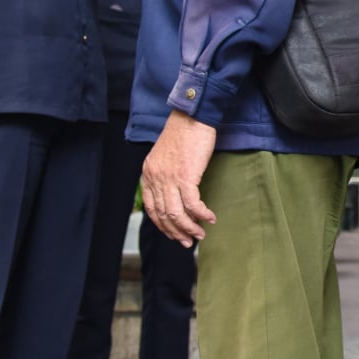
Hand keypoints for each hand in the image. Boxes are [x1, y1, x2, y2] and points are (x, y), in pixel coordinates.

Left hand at [142, 111, 217, 246]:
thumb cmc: (184, 133)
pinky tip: (210, 217)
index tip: (174, 233)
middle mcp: (155, 178)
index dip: (163, 225)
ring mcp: (168, 178)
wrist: (193, 117)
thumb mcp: (166, 156)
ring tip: (200, 234)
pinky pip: (192, 203)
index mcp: (148, 174)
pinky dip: (202, 213)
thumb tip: (177, 194)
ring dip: (190, 227)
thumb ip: (166, 174)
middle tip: (188, 241)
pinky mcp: (185, 176)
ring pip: (177, 213)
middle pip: (163, 215)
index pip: (151, 208)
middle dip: (177, 232)